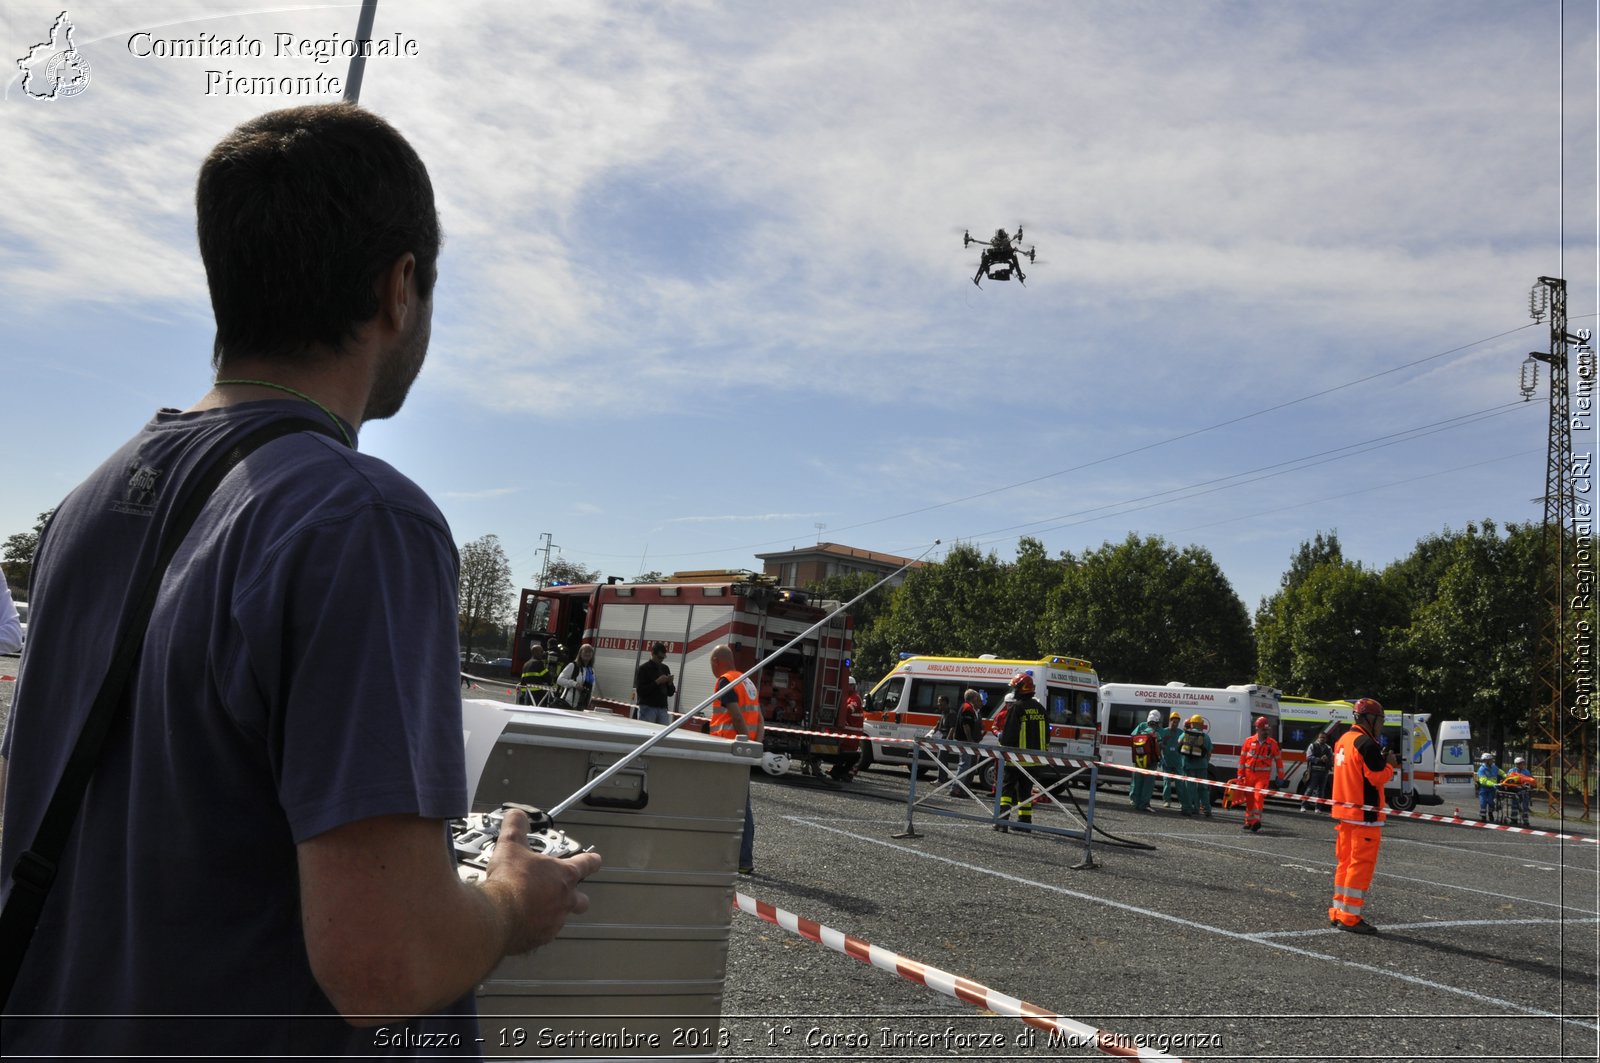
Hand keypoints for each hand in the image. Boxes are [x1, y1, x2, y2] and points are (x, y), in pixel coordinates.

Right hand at [482, 808, 601, 955]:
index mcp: (563, 876)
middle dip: (578, 897)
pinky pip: (542, 934)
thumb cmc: (510, 881)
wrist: (497, 915)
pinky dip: (534, 928)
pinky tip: (521, 923)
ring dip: (552, 913)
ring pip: (561, 918)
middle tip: (568, 893)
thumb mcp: (511, 845)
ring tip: (535, 908)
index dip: (592, 860)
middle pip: (582, 901)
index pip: (585, 864)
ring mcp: (553, 922)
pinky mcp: (539, 939)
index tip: (596, 860)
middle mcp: (563, 900)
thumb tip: (516, 815)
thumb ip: (515, 827)